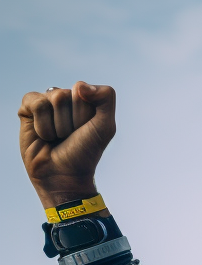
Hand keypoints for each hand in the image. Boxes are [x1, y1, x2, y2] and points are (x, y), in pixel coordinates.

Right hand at [18, 82, 115, 205]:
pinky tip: (44, 135)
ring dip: (58, 125)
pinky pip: (36, 103)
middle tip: (71, 136)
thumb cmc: (85, 152)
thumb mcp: (105, 127)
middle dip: (72, 120)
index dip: (85, 115)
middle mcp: (64, 98)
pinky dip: (43, 125)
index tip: (85, 131)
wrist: (64, 175)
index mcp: (84, 100)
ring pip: (53, 98)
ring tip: (58, 137)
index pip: (83, 91)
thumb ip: (106, 98)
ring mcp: (45, 102)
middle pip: (67, 94)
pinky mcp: (27, 108)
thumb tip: (80, 84)